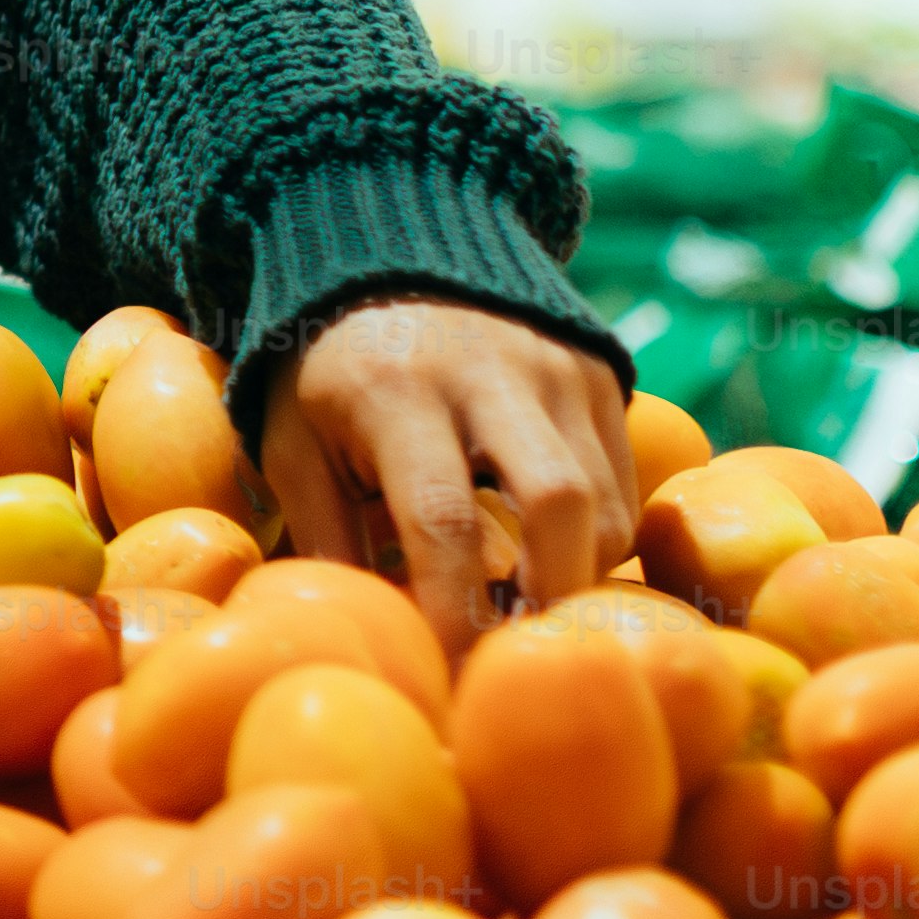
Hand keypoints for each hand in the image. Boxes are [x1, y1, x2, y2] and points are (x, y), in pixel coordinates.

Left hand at [261, 296, 630, 664]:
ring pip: (606, 502)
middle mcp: (488, 370)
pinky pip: (622, 480)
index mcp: (396, 388)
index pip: (443, 521)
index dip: (455, 613)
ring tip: (530, 614)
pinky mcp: (598, 371)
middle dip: (548, 598)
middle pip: (559, 505)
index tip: (451, 674)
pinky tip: (551, 560)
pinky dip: (597, 538)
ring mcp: (555, 365)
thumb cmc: (325, 372)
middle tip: (517, 651)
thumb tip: (376, 640)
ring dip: (577, 576)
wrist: (389, 244)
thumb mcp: (296, 444)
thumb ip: (329, 539)